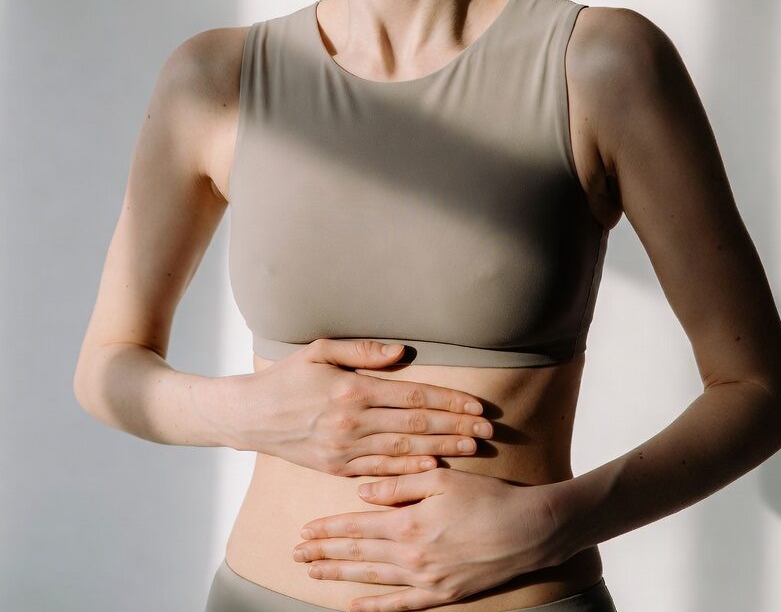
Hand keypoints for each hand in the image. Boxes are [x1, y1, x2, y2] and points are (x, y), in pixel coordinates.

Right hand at [226, 338, 493, 476]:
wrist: (249, 415)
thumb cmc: (286, 377)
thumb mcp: (319, 350)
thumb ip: (362, 351)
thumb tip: (401, 352)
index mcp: (352, 391)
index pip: (412, 398)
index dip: (448, 402)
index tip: (476, 406)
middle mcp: (352, 423)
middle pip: (415, 427)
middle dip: (455, 427)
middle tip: (488, 431)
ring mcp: (345, 449)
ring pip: (404, 452)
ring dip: (442, 450)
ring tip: (472, 448)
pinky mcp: (336, 468)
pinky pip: (381, 472)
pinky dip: (410, 472)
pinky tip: (434, 469)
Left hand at [291, 466, 561, 611]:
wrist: (529, 530)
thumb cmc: (487, 497)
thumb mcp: (441, 478)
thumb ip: (399, 484)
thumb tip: (363, 491)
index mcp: (409, 524)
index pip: (356, 528)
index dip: (328, 530)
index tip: (304, 531)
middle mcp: (412, 556)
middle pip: (358, 556)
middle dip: (325, 554)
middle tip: (296, 554)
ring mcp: (427, 580)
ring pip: (372, 580)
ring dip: (341, 577)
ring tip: (314, 574)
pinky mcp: (443, 594)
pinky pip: (400, 605)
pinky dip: (375, 607)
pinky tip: (354, 607)